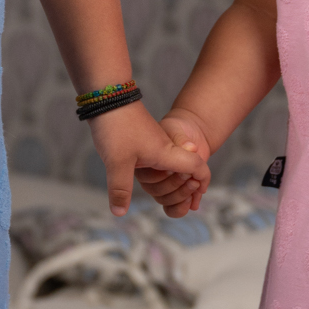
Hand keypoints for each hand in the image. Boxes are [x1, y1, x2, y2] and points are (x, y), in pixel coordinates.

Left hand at [89, 103, 209, 217]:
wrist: (106, 95)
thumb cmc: (116, 126)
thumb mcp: (116, 162)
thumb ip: (120, 189)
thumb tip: (119, 213)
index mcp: (166, 153)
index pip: (196, 166)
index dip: (202, 180)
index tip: (199, 194)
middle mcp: (165, 147)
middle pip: (187, 167)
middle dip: (187, 186)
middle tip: (181, 200)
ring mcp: (154, 142)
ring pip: (172, 162)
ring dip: (173, 179)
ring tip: (166, 193)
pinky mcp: (142, 138)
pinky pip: (158, 157)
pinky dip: (159, 170)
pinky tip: (144, 174)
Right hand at [135, 111, 212, 217]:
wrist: (191, 135)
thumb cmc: (179, 130)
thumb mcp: (178, 130)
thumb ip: (181, 140)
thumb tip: (191, 148)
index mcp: (142, 162)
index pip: (150, 178)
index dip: (168, 176)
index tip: (183, 168)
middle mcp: (148, 178)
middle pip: (157, 193)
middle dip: (177, 185)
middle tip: (191, 175)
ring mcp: (160, 187)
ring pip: (166, 202)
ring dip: (183, 196)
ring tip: (196, 184)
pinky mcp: (173, 193)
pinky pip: (172, 209)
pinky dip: (183, 207)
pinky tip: (194, 201)